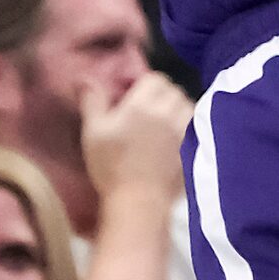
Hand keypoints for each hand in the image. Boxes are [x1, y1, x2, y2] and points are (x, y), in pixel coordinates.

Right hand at [81, 72, 191, 205]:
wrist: (138, 201)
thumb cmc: (112, 166)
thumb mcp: (93, 132)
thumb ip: (92, 101)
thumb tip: (84, 78)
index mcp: (144, 104)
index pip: (156, 78)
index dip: (145, 84)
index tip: (133, 98)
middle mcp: (168, 111)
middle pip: (173, 91)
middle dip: (162, 95)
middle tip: (146, 111)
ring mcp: (184, 129)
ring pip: (186, 106)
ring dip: (177, 109)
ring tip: (163, 123)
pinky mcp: (193, 147)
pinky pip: (194, 127)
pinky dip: (186, 127)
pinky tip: (173, 139)